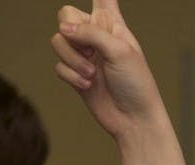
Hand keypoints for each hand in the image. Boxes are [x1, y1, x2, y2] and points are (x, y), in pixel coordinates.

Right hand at [51, 0, 163, 140]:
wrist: (134, 120)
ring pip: (58, 41)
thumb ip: (90, 33)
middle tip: (90, 53)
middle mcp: (95, 34)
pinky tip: (87, 86)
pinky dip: (71, 76)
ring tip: (92, 75)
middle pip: (64, 14)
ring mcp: (84, 54)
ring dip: (73, 60)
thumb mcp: (120, 51)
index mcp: (112, 23)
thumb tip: (62, 27)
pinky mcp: (75, 73)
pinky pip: (58, 65)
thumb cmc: (137, 85)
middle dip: (72, 34)